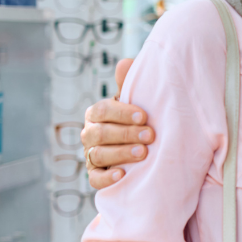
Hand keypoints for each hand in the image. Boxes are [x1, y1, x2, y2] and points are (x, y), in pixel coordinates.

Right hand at [82, 58, 153, 188]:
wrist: (142, 147)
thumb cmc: (137, 119)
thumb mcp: (135, 102)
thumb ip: (129, 85)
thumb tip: (126, 62)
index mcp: (97, 113)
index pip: (102, 110)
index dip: (122, 113)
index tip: (144, 116)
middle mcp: (90, 133)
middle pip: (101, 133)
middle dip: (126, 134)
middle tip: (151, 136)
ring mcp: (91, 155)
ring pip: (99, 154)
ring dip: (121, 153)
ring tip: (143, 153)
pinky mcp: (95, 175)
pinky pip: (95, 179)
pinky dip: (106, 177)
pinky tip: (122, 175)